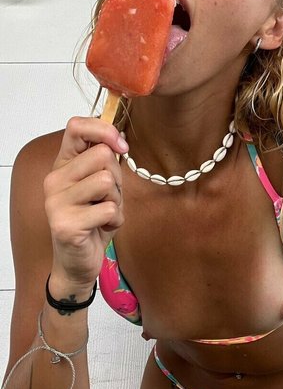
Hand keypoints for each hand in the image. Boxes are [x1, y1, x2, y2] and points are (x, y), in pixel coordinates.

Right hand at [44, 116, 128, 286]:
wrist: (78, 261)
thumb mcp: (100, 186)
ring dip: (116, 200)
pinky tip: (102, 227)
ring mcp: (57, 202)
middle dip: (118, 178)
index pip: (76, 127)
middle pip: (102, 155)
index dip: (104, 130)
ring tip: (104, 213)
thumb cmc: (93, 220)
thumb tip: (119, 138)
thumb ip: (105, 163)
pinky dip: (116, 220)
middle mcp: (55, 179)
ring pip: (108, 181)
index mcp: (63, 165)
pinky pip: (109, 209)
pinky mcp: (66, 224)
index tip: (121, 146)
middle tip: (108, 198)